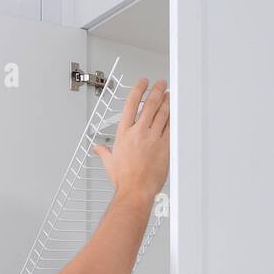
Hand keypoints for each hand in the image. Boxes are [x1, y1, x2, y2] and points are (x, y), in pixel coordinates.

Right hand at [92, 77, 170, 202]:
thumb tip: (97, 149)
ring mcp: (153, 138)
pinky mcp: (165, 146)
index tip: (142, 82)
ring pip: (163, 113)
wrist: (136, 190)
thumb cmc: (124, 179)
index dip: (138, 89)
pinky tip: (175, 113)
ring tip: (169, 95)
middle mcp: (139, 132)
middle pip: (150, 104)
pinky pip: (171, 127)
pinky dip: (174, 118)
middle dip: (157, 90)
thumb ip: (103, 152)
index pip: (131, 104)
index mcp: (124, 133)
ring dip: (167, 101)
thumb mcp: (109, 162)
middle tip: (161, 84)